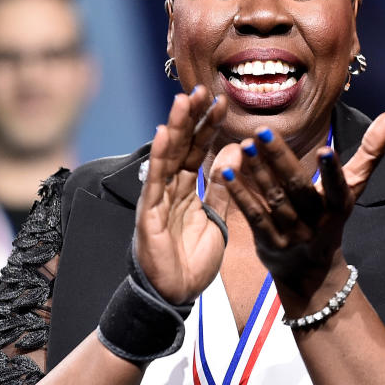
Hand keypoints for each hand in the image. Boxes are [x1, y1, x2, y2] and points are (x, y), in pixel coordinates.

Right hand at [134, 86, 230, 303]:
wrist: (176, 295)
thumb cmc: (193, 261)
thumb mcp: (217, 221)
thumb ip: (222, 189)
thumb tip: (235, 153)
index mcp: (187, 189)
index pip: (198, 150)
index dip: (208, 126)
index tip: (221, 102)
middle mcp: (171, 189)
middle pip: (181, 146)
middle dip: (191, 118)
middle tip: (201, 89)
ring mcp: (158, 199)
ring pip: (168, 156)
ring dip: (176, 127)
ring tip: (183, 100)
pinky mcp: (149, 213)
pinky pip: (155, 181)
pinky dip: (159, 157)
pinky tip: (165, 134)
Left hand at [215, 111, 384, 306]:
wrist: (310, 271)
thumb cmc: (330, 216)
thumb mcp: (352, 188)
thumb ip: (369, 153)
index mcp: (339, 205)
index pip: (337, 186)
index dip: (332, 171)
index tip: (326, 150)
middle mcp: (316, 221)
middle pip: (298, 188)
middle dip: (280, 159)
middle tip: (263, 131)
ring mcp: (292, 234)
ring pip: (274, 199)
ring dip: (258, 172)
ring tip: (244, 145)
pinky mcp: (269, 243)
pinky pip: (254, 216)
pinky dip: (241, 194)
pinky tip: (227, 172)